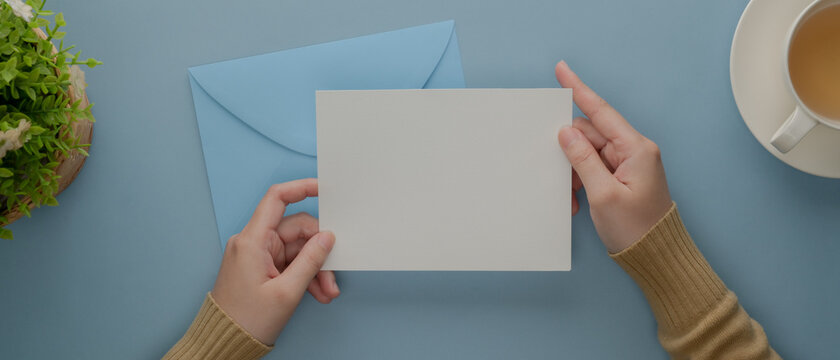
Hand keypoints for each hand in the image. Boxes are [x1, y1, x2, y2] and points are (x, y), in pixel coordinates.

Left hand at [211, 179, 339, 344]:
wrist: (226, 343)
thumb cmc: (246, 320)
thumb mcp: (287, 292)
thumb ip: (311, 260)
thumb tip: (328, 238)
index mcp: (252, 241)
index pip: (277, 199)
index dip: (301, 188)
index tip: (324, 189)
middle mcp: (253, 243)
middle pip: (296, 230)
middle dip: (319, 252)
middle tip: (333, 275)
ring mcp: (257, 255)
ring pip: (297, 249)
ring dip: (315, 269)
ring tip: (327, 291)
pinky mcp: (261, 267)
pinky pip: (290, 263)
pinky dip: (305, 276)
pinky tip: (318, 293)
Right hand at [555, 61, 672, 252]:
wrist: (657, 258)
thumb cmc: (636, 230)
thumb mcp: (602, 195)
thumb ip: (582, 159)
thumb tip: (566, 132)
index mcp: (635, 149)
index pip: (600, 111)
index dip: (578, 90)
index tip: (561, 70)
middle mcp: (634, 150)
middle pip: (589, 134)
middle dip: (569, 152)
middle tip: (560, 177)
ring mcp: (628, 163)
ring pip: (587, 152)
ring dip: (573, 172)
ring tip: (573, 199)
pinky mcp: (622, 176)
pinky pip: (593, 168)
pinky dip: (581, 181)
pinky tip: (578, 201)